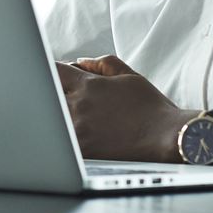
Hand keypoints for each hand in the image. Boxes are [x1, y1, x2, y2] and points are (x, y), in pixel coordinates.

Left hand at [53, 55, 186, 161]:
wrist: (166, 137)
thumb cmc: (151, 107)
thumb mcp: (129, 75)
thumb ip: (102, 63)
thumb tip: (80, 61)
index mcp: (87, 85)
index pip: (52, 70)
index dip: (51, 71)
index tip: (57, 77)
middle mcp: (78, 106)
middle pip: (45, 94)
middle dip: (50, 91)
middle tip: (61, 96)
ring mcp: (77, 129)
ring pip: (49, 117)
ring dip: (54, 114)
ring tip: (70, 116)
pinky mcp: (82, 150)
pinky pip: (60, 141)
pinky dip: (61, 136)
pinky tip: (73, 134)